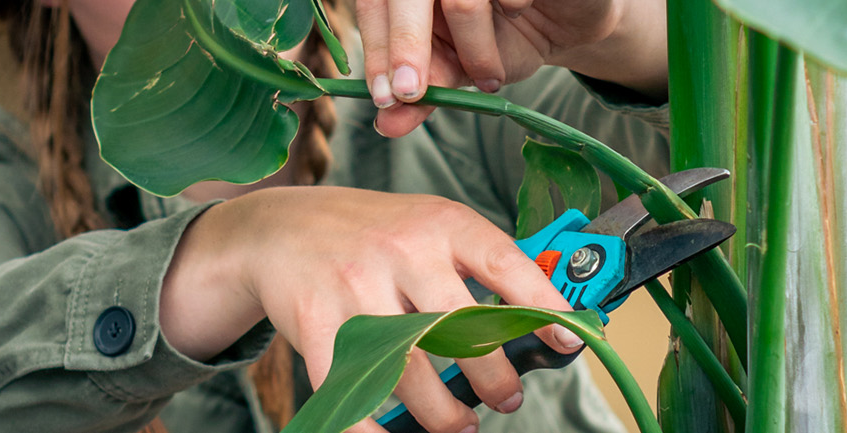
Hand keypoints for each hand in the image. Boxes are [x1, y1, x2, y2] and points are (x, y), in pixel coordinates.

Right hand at [160, 187, 583, 432]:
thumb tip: (546, 314)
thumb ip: (480, 263)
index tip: (569, 339)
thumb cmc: (372, 233)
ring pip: (411, 369)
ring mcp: (355, 285)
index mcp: (441, 223)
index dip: (542, 306)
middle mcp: (401, 250)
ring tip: (460, 425)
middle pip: (462, 328)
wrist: (277, 227)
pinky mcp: (314, 321)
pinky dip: (371, 426)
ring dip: (444, 412)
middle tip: (508, 398)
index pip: (504, 264)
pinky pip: (351, 390)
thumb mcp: (429, 225)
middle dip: (494, 376)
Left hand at [357, 0, 668, 137]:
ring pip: (461, 1)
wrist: (566, 24)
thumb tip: (387, 124)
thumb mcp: (460, 70)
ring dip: (475, 48)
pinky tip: (518, 13)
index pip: (375, 8)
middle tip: (410, 92)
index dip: (375, 52)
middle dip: (406, 48)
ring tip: (488, 75)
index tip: (386, 98)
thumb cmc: (504, 40)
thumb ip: (425, 92)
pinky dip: (513, 10)